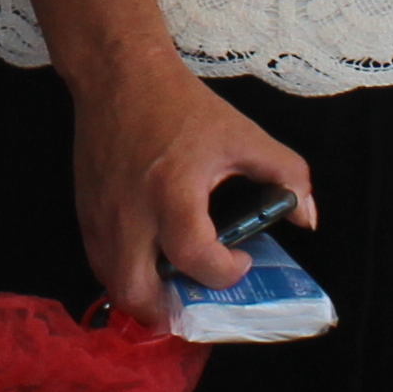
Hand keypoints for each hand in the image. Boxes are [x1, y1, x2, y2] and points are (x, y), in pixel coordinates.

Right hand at [65, 55, 311, 332]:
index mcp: (173, 191)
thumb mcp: (243, 134)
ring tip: (175, 289)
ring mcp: (101, 216)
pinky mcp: (85, 213)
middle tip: (197, 303)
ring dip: (145, 298)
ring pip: (113, 284)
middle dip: (170, 314)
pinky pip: (100, 262)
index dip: (224, 273)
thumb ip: (285, 173)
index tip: (241, 260)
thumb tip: (306, 218)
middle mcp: (131, 213)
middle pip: (137, 293)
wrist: (119, 77)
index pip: (195, 258)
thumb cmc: (181, 106)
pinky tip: (150, 263)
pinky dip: (125, 275)